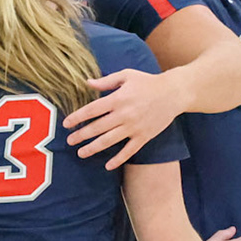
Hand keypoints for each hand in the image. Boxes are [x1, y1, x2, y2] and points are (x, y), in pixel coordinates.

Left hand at [63, 68, 179, 169]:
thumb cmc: (148, 82)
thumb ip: (106, 81)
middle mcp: (124, 114)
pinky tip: (108, 165)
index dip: (77, 117)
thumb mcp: (126, 75)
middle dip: (81, 135)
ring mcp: (134, 127)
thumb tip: (87, 83)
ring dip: (93, 148)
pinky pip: (129, 151)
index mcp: (118, 98)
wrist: (174, 93)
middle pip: (97, 128)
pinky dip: (118, 159)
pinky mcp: (144, 136)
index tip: (66, 124)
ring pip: (109, 141)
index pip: (92, 110)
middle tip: (70, 141)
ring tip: (81, 153)